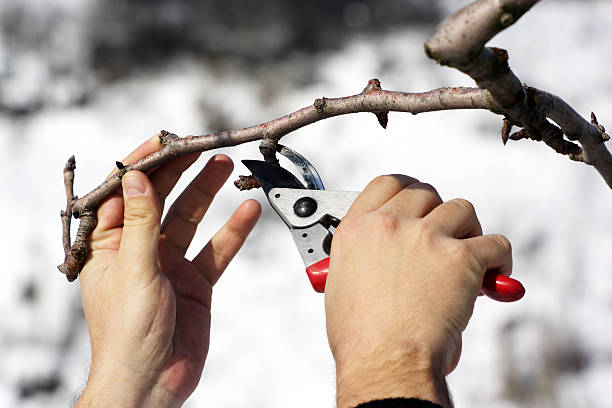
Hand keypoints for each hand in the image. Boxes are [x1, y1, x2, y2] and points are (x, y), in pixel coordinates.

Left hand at [76, 136, 260, 406]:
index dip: (143, 165)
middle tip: (202, 147)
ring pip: (191, 218)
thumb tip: (139, 178)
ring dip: (208, 193)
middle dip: (181, 172)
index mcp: (109, 245)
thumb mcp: (132, 269)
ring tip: (225, 166)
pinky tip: (248, 212)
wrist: (153, 380)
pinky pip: (216, 249)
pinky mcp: (195, 281)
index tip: (165, 141)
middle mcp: (140, 249)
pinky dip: (233, 231)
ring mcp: (170, 264)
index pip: (124, 194)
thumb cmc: (127, 334)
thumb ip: (140, 222)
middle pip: (161, 200)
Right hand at [325, 175, 511, 407]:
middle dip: (438, 212)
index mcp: (358, 228)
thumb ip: (362, 258)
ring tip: (468, 254)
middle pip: (426, 193)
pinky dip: (499, 259)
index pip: (387, 184)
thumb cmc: (360, 337)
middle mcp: (391, 224)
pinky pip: (495, 243)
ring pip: (461, 209)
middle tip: (444, 235)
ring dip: (468, 230)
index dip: (407, 191)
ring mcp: (426, 237)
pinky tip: (493, 277)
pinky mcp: (461, 257)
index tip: (417, 203)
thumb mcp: (342, 284)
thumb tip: (380, 259)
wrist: (384, 361)